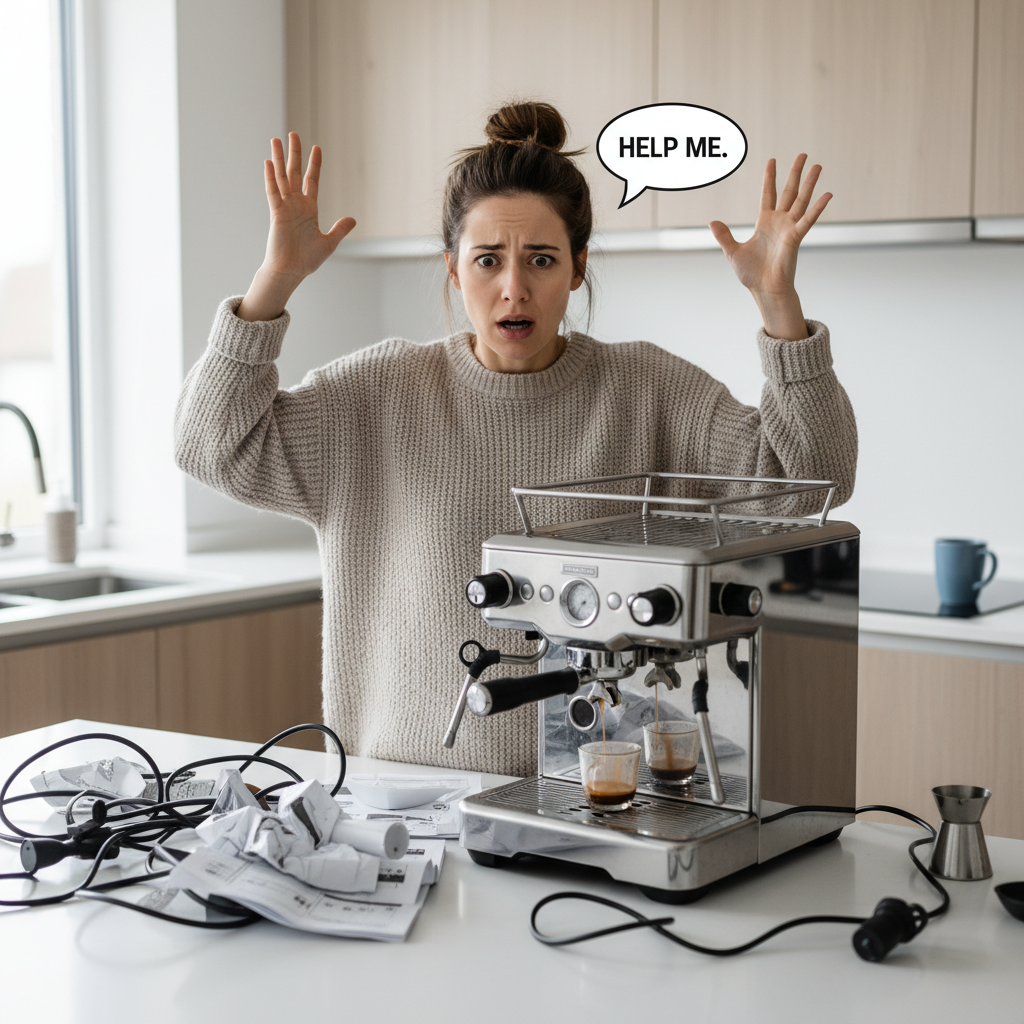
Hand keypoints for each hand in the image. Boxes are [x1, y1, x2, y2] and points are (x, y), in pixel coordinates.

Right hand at [237, 133, 355, 321]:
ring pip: (281, 178)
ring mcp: (285, 207)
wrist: (291, 271)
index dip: (314, 165)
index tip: (316, 148)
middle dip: (294, 154)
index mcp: (309, 209)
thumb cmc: (307, 260)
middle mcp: (296, 204)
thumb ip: (340, 229)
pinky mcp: (276, 213)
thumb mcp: (329, 243)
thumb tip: (353, 219)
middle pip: (294, 173)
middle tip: (293, 134)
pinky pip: (272, 192)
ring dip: (279, 159)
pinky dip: (270, 178)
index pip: (311, 181)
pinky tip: (268, 162)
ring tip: (276, 140)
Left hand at [709, 155, 831, 339]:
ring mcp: (789, 228)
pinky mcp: (796, 238)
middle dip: (795, 173)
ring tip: (818, 165)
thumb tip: (712, 222)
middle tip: (803, 155)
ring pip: (802, 200)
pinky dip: (818, 208)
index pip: (769, 194)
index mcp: (765, 222)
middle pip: (790, 191)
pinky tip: (827, 194)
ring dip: (810, 183)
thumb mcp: (733, 252)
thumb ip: (724, 236)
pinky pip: (808, 220)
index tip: (772, 160)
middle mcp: (779, 222)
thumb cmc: (752, 274)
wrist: (764, 290)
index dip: (770, 177)